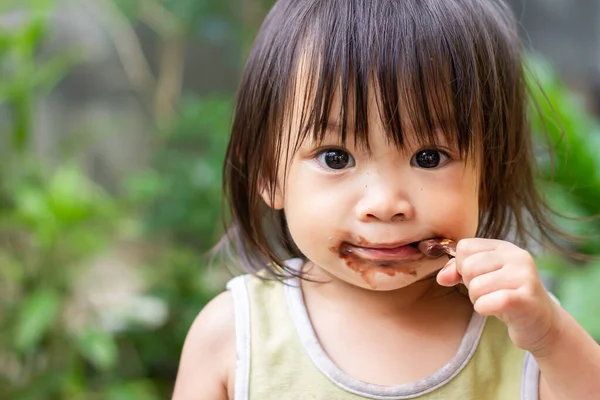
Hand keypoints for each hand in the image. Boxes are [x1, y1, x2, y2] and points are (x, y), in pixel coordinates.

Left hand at [436, 238, 560, 354]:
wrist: (541, 324)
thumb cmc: (507, 296)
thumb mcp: (482, 278)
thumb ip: (459, 271)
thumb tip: (442, 277)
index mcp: (504, 247)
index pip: (464, 247)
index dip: (462, 266)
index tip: (477, 278)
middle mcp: (517, 257)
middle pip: (468, 266)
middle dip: (470, 285)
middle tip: (488, 293)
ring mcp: (525, 276)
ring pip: (476, 286)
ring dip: (478, 300)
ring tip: (495, 301)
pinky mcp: (526, 299)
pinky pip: (487, 302)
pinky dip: (484, 309)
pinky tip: (498, 310)